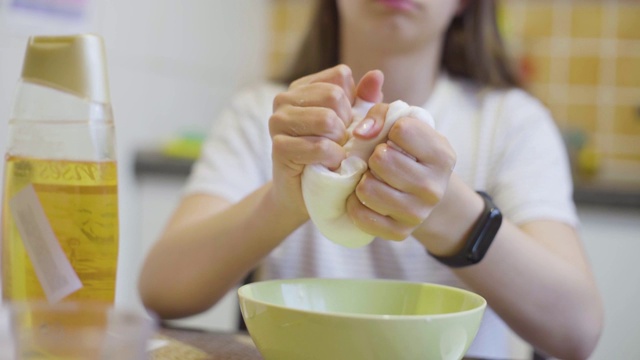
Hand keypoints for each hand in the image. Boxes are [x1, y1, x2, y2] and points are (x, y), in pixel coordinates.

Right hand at [268, 65, 383, 219]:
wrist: (309, 196)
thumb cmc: (334, 156)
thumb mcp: (354, 124)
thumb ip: (365, 99)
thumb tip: (377, 75)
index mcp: (303, 87)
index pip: (340, 76)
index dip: (353, 102)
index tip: (346, 124)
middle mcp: (285, 99)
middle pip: (334, 96)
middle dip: (347, 124)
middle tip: (341, 143)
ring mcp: (277, 122)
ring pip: (327, 119)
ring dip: (340, 143)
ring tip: (335, 153)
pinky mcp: (279, 147)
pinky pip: (320, 147)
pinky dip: (333, 159)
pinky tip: (330, 166)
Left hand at [346, 104, 455, 239]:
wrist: (422, 192)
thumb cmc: (407, 150)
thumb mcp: (402, 124)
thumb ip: (380, 114)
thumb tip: (360, 133)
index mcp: (442, 155)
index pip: (401, 130)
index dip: (389, 130)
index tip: (394, 139)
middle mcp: (435, 188)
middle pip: (381, 160)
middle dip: (373, 156)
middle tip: (379, 161)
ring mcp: (419, 214)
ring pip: (367, 188)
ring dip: (363, 179)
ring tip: (373, 177)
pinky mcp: (400, 233)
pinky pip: (361, 214)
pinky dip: (355, 203)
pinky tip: (365, 196)